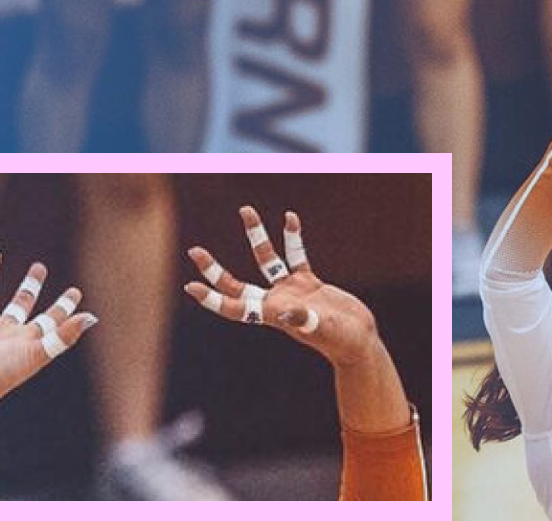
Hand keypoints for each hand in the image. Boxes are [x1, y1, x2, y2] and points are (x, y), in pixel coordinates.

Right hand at [0, 251, 97, 449]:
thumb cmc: (7, 371)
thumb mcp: (40, 352)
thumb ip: (65, 335)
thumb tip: (92, 317)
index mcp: (27, 339)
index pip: (51, 319)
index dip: (64, 306)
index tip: (76, 291)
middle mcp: (6, 331)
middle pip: (21, 303)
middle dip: (30, 286)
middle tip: (39, 267)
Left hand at [184, 207, 380, 367]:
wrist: (359, 340)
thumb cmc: (342, 341)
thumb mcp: (324, 331)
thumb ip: (305, 321)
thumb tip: (286, 314)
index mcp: (273, 316)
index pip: (235, 308)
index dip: (213, 299)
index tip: (192, 286)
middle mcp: (276, 302)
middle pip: (236, 285)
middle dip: (215, 270)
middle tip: (194, 251)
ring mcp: (291, 291)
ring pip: (266, 260)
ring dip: (257, 236)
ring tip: (247, 210)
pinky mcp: (308, 283)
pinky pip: (296, 255)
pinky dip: (293, 237)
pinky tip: (290, 218)